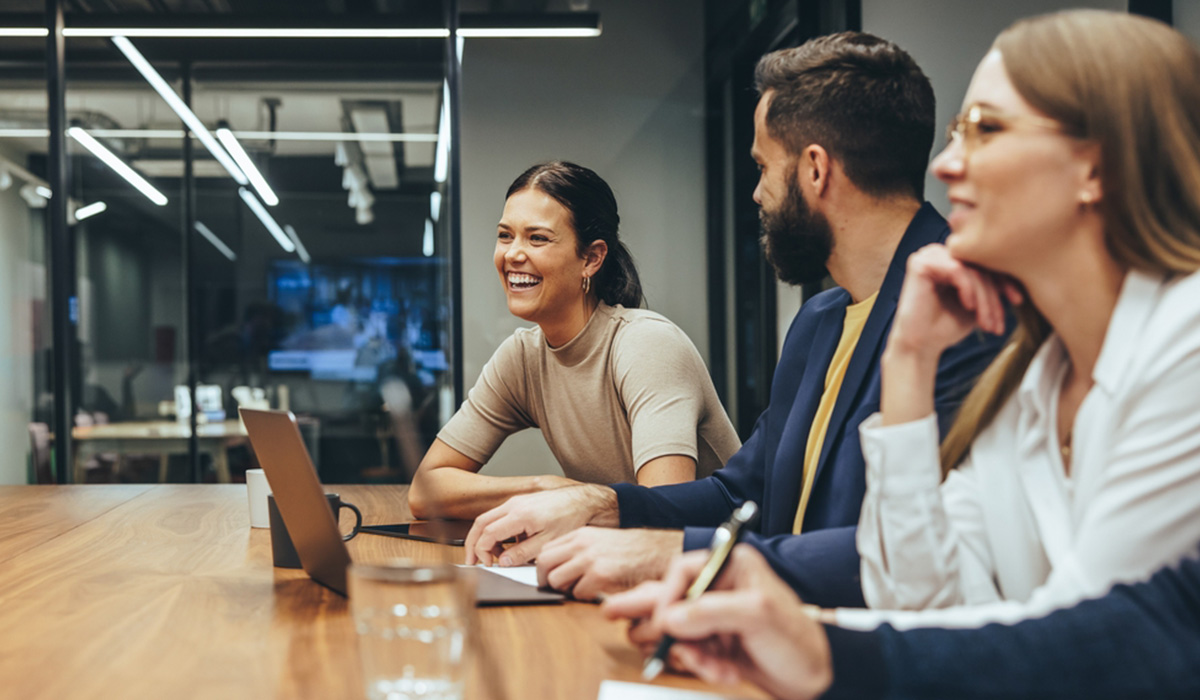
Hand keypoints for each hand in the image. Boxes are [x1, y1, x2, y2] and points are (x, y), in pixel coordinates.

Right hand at [463, 484, 617, 565]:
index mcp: (519, 514)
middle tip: (472, 561)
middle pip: (481, 523)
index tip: (486, 564)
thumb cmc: (570, 519)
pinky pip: (501, 516)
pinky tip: (510, 545)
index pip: (488, 533)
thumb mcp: (548, 542)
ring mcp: (517, 501)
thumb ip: (523, 553)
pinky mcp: (522, 502)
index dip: (482, 551)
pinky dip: (498, 531)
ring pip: (489, 518)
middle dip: (473, 543)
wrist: (584, 501)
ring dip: (486, 538)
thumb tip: (504, 562)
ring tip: (494, 557)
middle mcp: (514, 504)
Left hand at [536, 527, 682, 600]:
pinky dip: (585, 597)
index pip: (545, 551)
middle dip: (546, 581)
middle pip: (544, 565)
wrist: (656, 552)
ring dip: (565, 590)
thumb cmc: (629, 550)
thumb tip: (555, 568)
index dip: (543, 568)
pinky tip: (598, 592)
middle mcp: (581, 545)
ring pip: (556, 581)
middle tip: (558, 588)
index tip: (547, 577)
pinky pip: (577, 593)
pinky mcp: (600, 576)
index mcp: (580, 535)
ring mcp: (590, 559)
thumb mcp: (599, 541)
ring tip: (581, 589)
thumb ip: (578, 550)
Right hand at [603, 545, 831, 699]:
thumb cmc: (799, 641)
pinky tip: (725, 672)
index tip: (664, 622)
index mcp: (733, 567)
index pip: (684, 571)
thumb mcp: (757, 617)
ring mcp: (719, 617)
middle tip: (619, 619)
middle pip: (674, 598)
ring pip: (680, 631)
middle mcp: (723, 588)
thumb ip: (711, 611)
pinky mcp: (719, 643)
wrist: (817, 681)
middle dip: (657, 618)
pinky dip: (704, 666)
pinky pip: (693, 652)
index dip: (669, 596)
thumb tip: (670, 618)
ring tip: (713, 666)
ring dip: (692, 653)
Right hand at [888, 244, 1020, 359]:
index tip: (1017, 301)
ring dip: (983, 297)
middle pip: (979, 265)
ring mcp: (928, 255)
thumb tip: (1022, 276)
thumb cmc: (946, 327)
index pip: (985, 262)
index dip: (1005, 281)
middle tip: (997, 321)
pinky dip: (967, 289)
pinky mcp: (920, 263)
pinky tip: (968, 306)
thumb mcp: (978, 303)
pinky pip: (956, 270)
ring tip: (984, 321)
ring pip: (971, 269)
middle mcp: (940, 253)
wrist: (921, 346)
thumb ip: (992, 287)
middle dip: (993, 295)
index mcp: (952, 259)